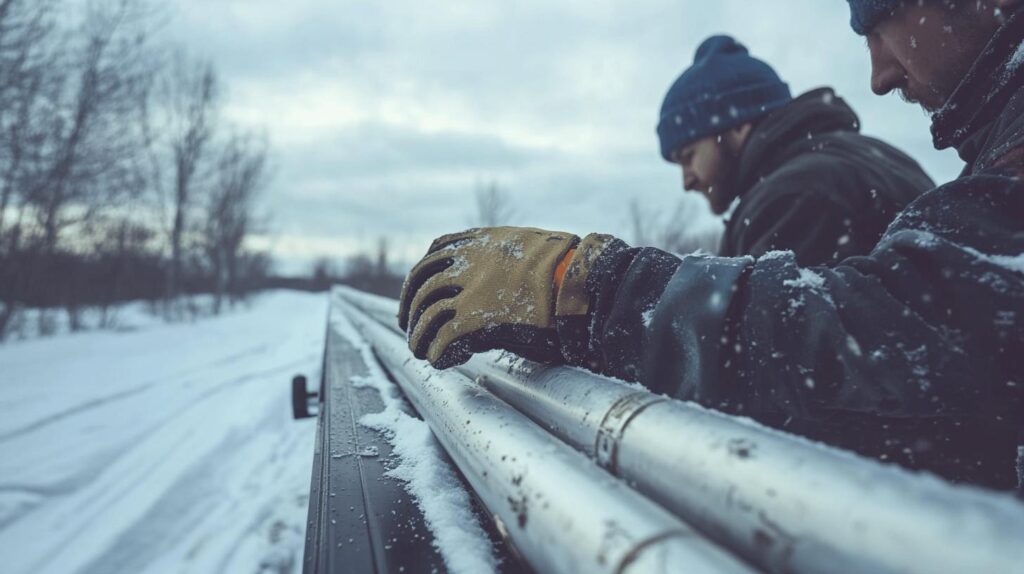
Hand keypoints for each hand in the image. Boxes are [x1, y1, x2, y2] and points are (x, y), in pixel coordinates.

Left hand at [398, 227, 577, 368]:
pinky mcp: (477, 319)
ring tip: (421, 350)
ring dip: (419, 334)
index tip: (417, 292)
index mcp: (486, 240)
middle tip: (409, 326)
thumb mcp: (535, 251)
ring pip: (427, 311)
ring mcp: (472, 288)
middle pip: (423, 281)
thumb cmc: (571, 275)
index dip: (422, 275)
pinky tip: (441, 361)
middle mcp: (472, 260)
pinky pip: (443, 337)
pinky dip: (437, 352)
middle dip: (411, 306)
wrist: (586, 286)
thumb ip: (509, 262)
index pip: (438, 250)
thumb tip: (502, 283)